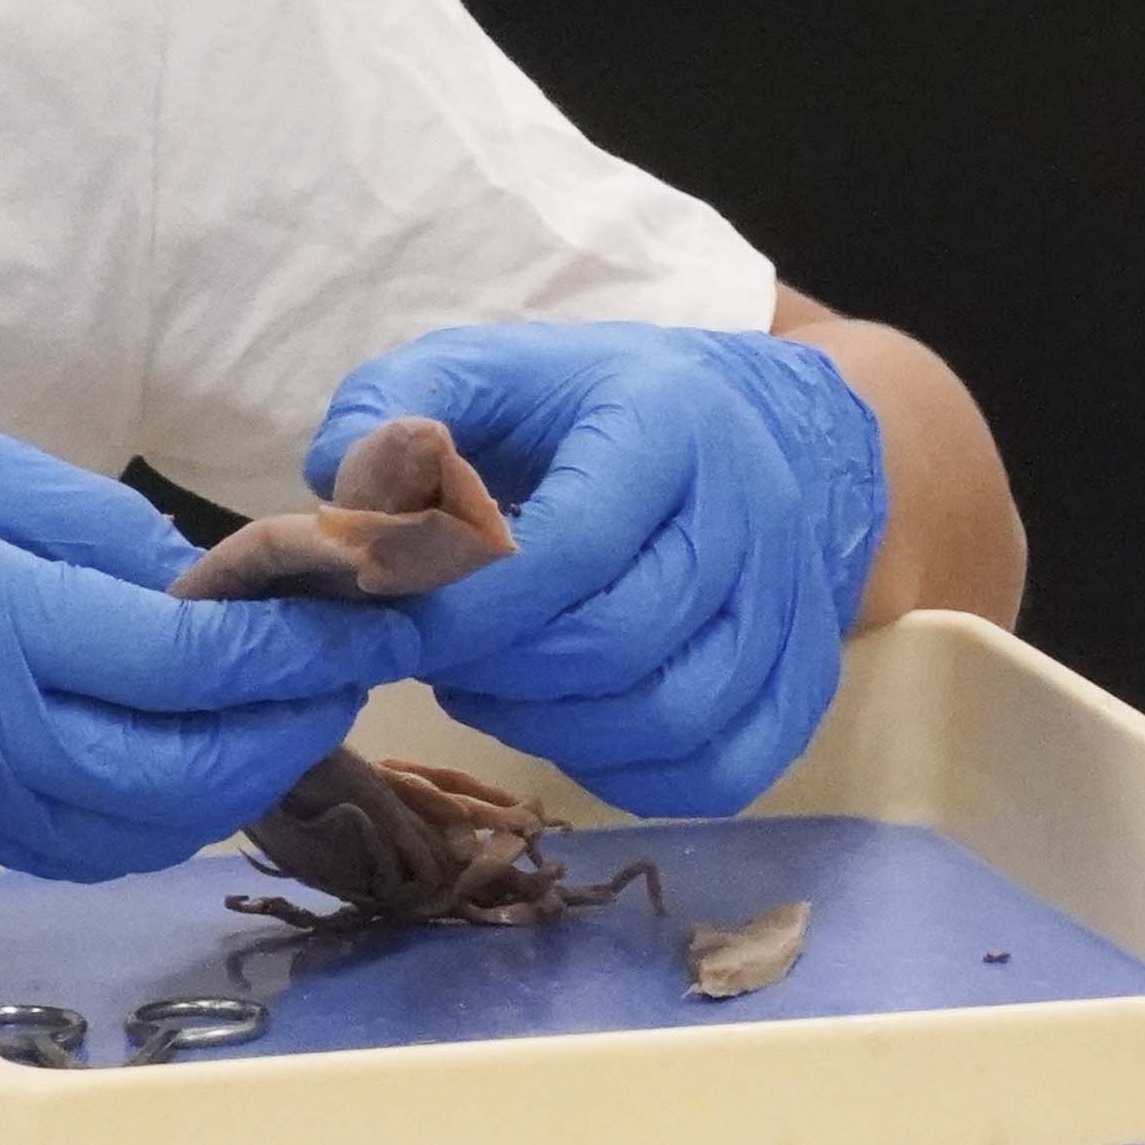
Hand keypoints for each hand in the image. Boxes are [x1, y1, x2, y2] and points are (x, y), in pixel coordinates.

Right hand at [0, 420, 384, 884]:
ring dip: (250, 771)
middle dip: (299, 719)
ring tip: (301, 696)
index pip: (188, 656)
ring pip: (162, 825)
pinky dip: (181, 804)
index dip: (300, 637)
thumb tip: (195, 572)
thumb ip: (79, 523)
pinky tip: (207, 747)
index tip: (381, 598)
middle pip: (198, 769)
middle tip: (362, 653)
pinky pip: (106, 841)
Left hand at [307, 323, 886, 819]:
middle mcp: (749, 518)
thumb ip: (393, 410)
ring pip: (669, 720)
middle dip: (497, 671)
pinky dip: (623, 772)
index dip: (468, 606)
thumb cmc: (593, 406)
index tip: (391, 622)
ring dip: (549, 728)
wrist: (757, 429)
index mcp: (665, 424)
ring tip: (486, 684)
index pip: (571, 547)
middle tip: (435, 653)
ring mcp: (789, 611)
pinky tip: (564, 721)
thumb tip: (340, 493)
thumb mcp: (486, 370)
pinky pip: (715, 774)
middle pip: (620, 643)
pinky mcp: (803, 687)